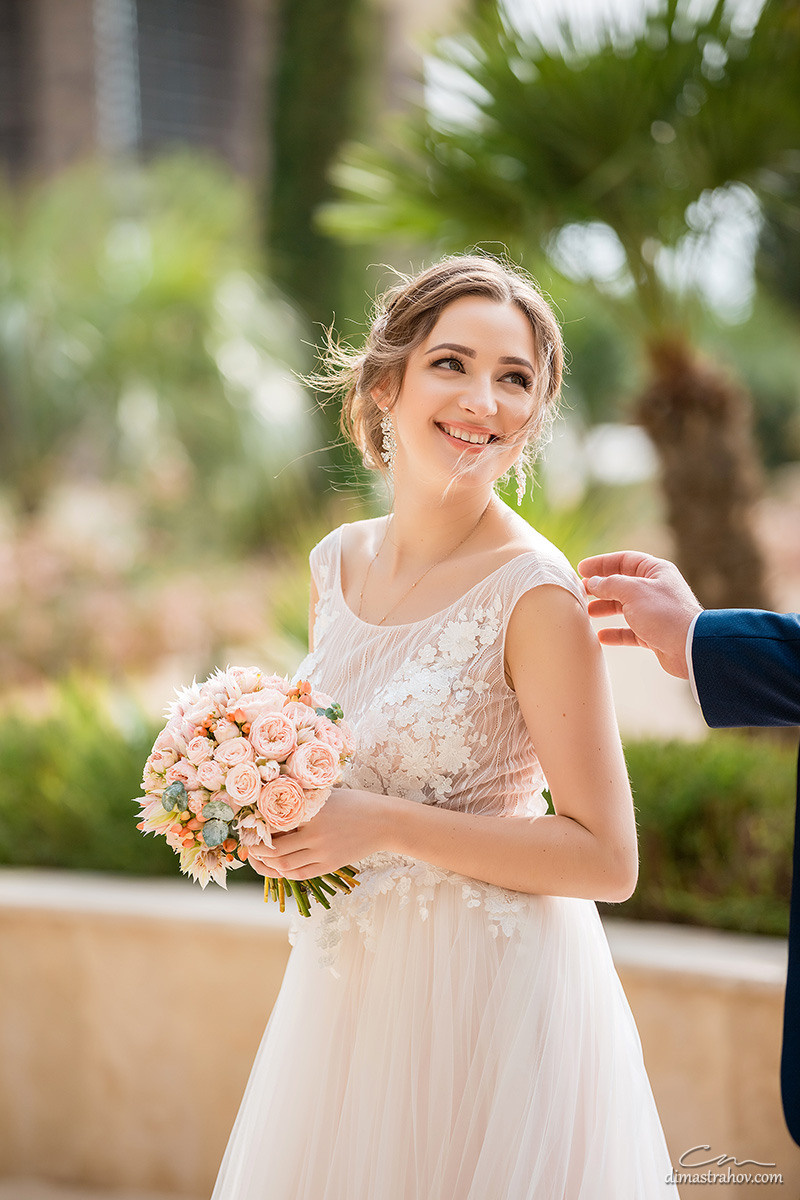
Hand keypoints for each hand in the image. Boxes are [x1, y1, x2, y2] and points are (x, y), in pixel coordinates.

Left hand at [248, 787, 393, 880]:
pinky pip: (301, 874)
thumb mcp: (327, 794)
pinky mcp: (329, 865)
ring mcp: (323, 853)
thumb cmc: (354, 803)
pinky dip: (285, 873)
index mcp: (311, 813)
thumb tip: (272, 800)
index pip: (274, 825)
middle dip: (257, 852)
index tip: (248, 827)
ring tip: (258, 859)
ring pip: (285, 866)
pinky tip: (278, 867)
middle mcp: (314, 835)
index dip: (257, 829)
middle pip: (275, 851)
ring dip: (267, 865)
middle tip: (248, 847)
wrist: (384, 822)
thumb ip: (303, 799)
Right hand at [577, 550, 702, 679]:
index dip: (601, 563)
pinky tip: (601, 636)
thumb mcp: (633, 591)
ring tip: (588, 612)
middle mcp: (656, 589)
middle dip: (601, 587)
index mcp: (655, 571)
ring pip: (625, 607)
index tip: (581, 569)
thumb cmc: (664, 613)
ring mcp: (655, 612)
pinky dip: (616, 633)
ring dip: (605, 608)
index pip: (624, 560)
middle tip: (581, 590)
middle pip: (623, 584)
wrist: (690, 647)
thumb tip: (593, 582)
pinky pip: (630, 631)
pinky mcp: (654, 634)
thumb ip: (610, 584)